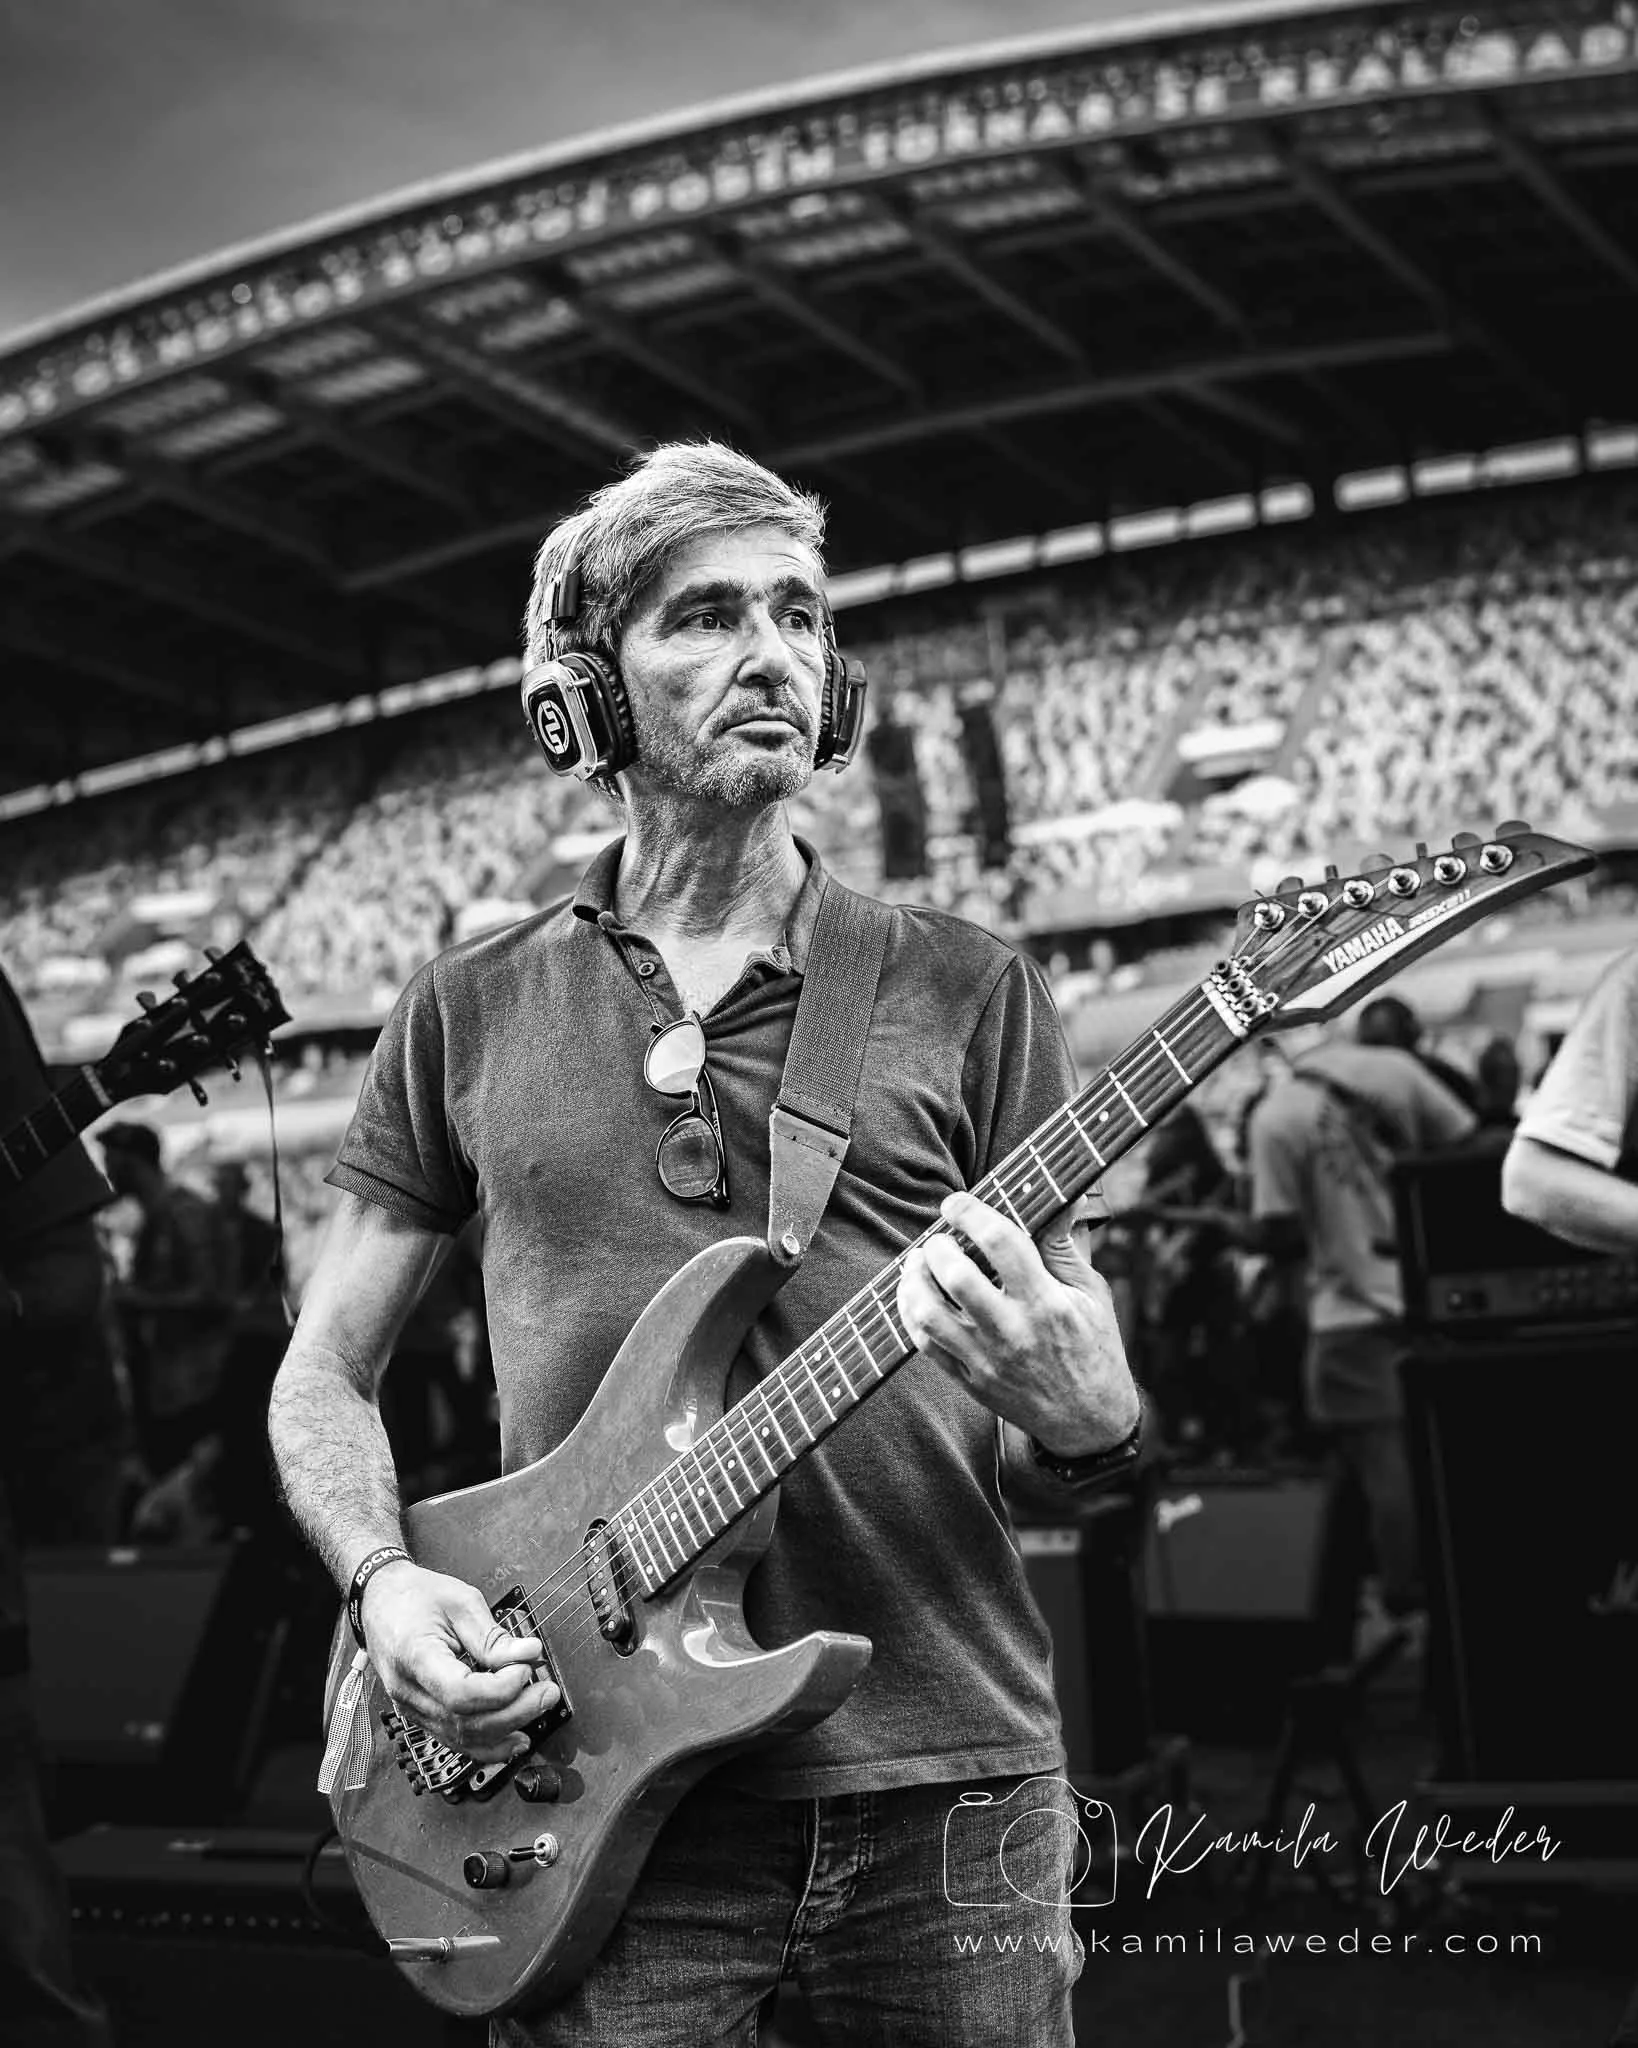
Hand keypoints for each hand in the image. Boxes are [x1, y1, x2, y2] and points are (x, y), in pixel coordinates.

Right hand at [361, 1560, 559, 1762]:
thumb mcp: (459, 1601)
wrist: (380, 1602)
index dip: (500, 1689)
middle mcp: (409, 1692)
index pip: (460, 1692)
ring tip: (539, 1709)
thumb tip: (529, 1653)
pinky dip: (487, 1744)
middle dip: (515, 1712)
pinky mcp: (420, 1714)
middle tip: (547, 1692)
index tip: (525, 1669)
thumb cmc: (414, 1596)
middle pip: (465, 1722)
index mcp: (415, 1656)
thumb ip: (493, 1635)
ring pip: (461, 1738)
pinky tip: (515, 1738)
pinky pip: (454, 1739)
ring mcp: (412, 1708)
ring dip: (506, 1731)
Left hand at [897, 1190, 1135, 1456]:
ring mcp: (988, 1360)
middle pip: (957, 1276)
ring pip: (930, 1313)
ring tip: (918, 1262)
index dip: (970, 1212)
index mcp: (1047, 1302)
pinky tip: (915, 1296)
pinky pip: (925, 1345)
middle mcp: (1014, 1330)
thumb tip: (1064, 1196)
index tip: (955, 1202)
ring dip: (914, 1280)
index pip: (1001, 1242)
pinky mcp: (972, 1381)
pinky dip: (911, 1314)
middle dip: (938, 1246)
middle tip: (939, 1237)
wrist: (1090, 1422)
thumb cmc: (1094, 1348)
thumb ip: (1064, 1245)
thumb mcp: (1090, 1293)